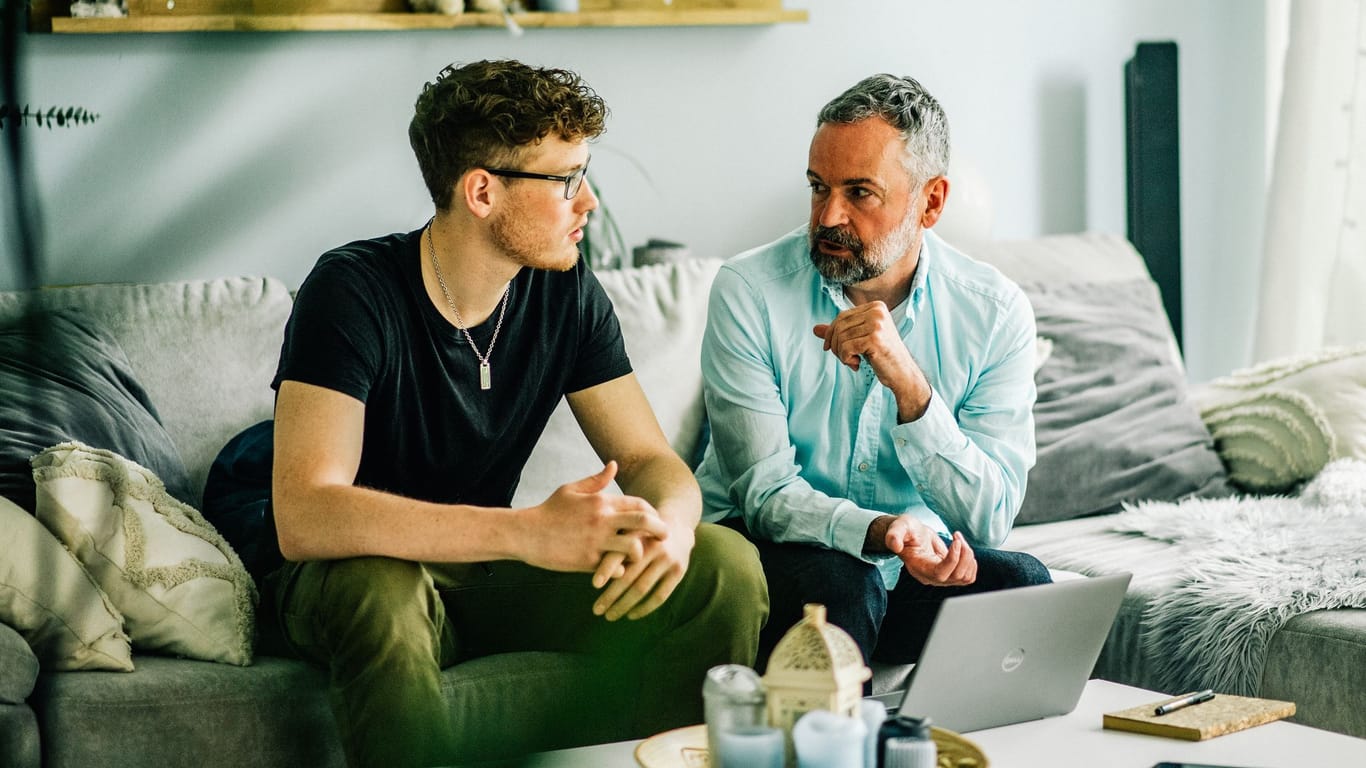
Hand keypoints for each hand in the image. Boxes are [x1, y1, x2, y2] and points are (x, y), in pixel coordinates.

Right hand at [519, 461, 668, 573]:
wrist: (526, 533)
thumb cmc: (549, 511)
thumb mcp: (572, 490)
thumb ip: (596, 480)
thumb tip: (614, 465)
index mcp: (601, 501)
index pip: (639, 504)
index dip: (653, 513)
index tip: (656, 521)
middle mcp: (602, 520)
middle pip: (644, 521)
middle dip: (660, 529)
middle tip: (666, 537)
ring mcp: (596, 541)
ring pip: (634, 548)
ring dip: (640, 553)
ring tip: (639, 557)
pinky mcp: (588, 561)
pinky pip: (616, 569)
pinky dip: (621, 571)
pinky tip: (619, 571)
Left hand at [592, 522, 694, 621]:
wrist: (677, 527)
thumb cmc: (641, 535)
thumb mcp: (628, 533)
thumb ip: (612, 549)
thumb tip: (594, 577)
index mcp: (636, 535)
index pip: (618, 555)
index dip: (606, 569)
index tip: (594, 584)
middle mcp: (652, 546)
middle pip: (628, 577)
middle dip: (610, 596)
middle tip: (597, 610)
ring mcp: (667, 559)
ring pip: (641, 589)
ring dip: (623, 606)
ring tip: (609, 616)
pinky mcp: (678, 571)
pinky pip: (659, 596)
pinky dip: (644, 609)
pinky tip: (631, 615)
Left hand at [812, 302, 930, 420]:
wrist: (902, 373)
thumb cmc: (882, 356)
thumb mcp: (860, 339)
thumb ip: (840, 332)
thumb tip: (815, 329)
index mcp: (875, 307)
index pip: (842, 316)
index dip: (831, 334)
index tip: (832, 349)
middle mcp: (877, 312)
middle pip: (839, 325)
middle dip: (835, 345)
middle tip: (844, 358)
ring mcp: (877, 324)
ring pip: (841, 337)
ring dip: (841, 354)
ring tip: (853, 361)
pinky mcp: (874, 339)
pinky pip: (845, 347)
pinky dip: (846, 359)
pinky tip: (857, 365)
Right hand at [884, 515, 976, 586]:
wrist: (910, 535)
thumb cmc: (905, 531)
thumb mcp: (898, 528)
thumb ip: (893, 535)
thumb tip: (894, 545)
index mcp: (918, 568)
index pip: (940, 574)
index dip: (953, 560)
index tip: (956, 541)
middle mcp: (930, 577)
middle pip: (956, 577)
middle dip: (964, 555)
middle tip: (957, 536)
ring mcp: (941, 577)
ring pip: (965, 577)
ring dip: (968, 557)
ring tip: (959, 539)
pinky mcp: (950, 574)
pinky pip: (968, 577)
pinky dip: (971, 563)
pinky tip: (963, 548)